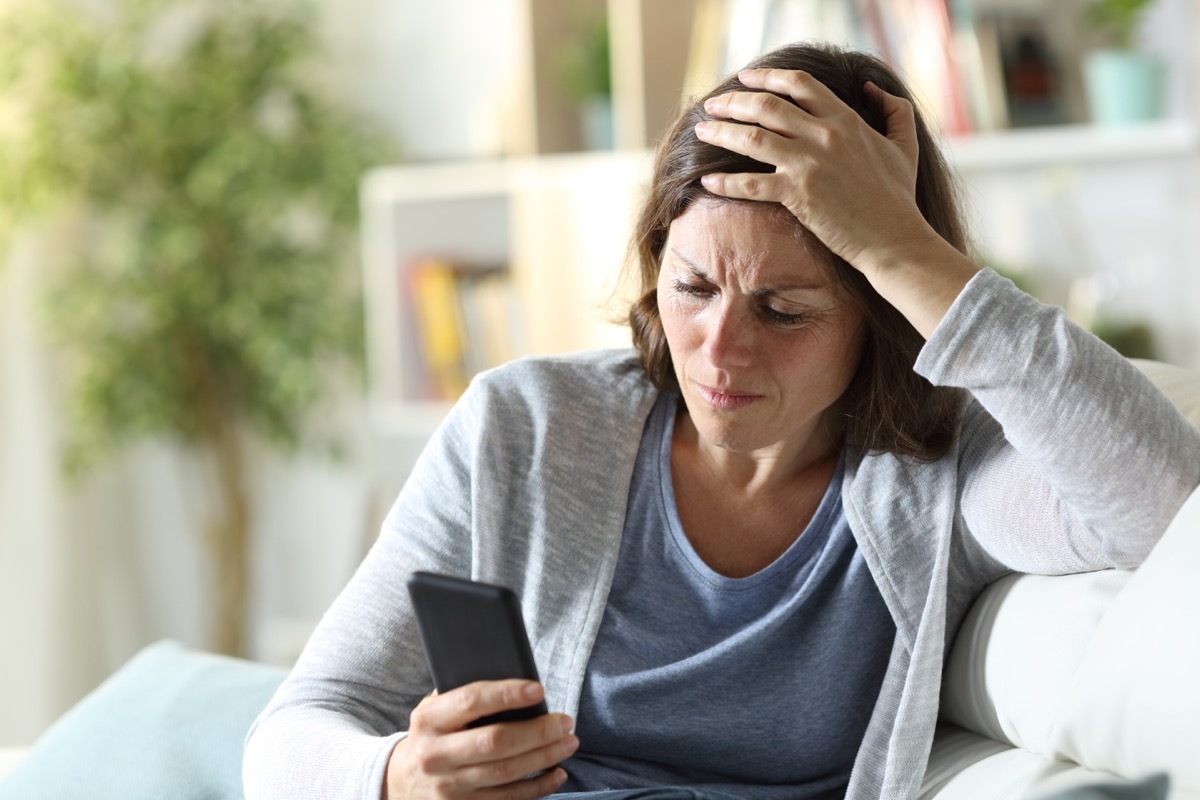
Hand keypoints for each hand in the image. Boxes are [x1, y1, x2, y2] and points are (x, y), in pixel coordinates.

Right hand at [384, 680, 577, 799]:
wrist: (401, 782)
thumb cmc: (432, 734)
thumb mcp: (435, 710)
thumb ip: (465, 697)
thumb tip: (518, 684)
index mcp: (428, 720)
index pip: (471, 701)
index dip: (507, 694)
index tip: (538, 689)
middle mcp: (435, 755)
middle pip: (495, 741)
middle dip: (537, 731)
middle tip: (565, 721)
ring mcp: (449, 787)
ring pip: (506, 772)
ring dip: (545, 757)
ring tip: (569, 742)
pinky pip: (508, 799)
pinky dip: (538, 786)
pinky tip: (557, 772)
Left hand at [694, 68, 933, 275]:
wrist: (894, 240)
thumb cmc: (898, 197)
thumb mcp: (905, 145)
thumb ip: (894, 109)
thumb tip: (870, 87)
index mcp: (846, 121)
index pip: (800, 84)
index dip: (768, 76)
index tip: (746, 77)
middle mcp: (824, 137)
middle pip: (766, 106)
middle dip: (734, 101)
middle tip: (712, 103)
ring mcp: (809, 165)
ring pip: (752, 139)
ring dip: (721, 132)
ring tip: (701, 132)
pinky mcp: (797, 196)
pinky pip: (751, 185)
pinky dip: (725, 182)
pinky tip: (707, 181)